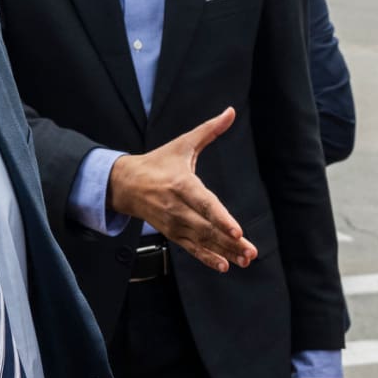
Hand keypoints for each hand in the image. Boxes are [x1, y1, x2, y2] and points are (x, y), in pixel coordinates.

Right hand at [108, 110, 255, 272]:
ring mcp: (174, 223)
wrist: (126, 184)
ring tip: (247, 260)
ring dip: (225, 252)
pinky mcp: (172, 234)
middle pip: (207, 228)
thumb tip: (230, 111)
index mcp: (181, 184)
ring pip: (202, 241)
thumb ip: (209, 130)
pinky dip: (208, 259)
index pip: (205, 204)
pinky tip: (225, 266)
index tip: (237, 231)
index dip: (221, 218)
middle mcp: (177, 207)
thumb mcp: (183, 144)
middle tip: (252, 252)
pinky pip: (192, 249)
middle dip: (230, 242)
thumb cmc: (158, 162)